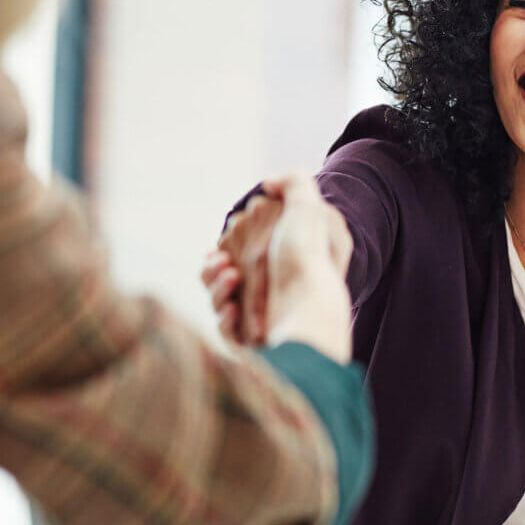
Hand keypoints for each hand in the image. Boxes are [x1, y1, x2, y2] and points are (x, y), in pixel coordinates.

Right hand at [203, 175, 353, 362]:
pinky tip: (234, 309)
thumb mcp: (309, 209)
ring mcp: (261, 316)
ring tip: (231, 278)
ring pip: (218, 299)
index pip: (243, 248)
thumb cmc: (308, 260)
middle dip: (215, 265)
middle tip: (223, 263)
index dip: (230, 241)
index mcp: (282, 260)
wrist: (309, 312)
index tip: (228, 237)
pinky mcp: (251, 341)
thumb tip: (268, 183)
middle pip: (223, 273)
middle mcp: (272, 289)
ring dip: (216, 286)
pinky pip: (225, 328)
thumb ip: (293, 183)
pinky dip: (225, 316)